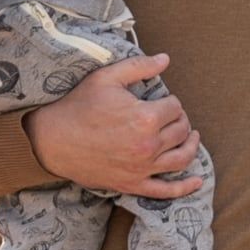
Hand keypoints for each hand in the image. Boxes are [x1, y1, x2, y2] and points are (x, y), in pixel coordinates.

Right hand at [21, 53, 203, 198]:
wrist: (51, 140)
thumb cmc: (78, 106)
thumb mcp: (106, 77)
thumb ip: (139, 66)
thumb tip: (165, 59)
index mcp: (145, 118)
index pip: (175, 107)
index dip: (170, 101)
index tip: (160, 100)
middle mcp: (148, 145)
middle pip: (181, 130)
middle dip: (180, 120)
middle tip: (172, 115)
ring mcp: (142, 168)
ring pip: (181, 158)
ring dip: (191, 146)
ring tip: (191, 137)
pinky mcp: (133, 184)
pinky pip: (166, 191)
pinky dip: (185, 188)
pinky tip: (197, 182)